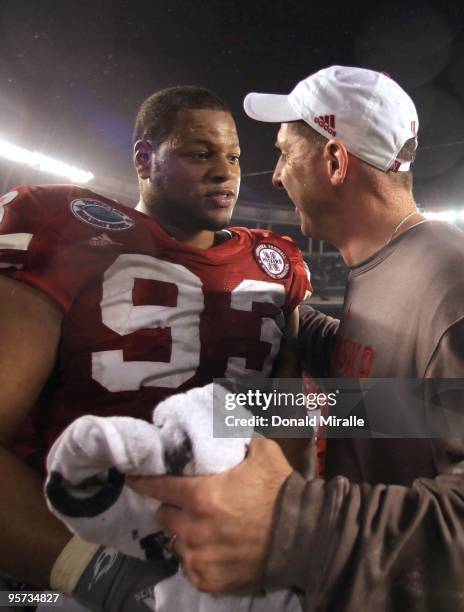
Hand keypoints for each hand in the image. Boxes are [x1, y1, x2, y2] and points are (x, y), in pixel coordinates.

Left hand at [128, 437, 292, 592]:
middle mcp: (192, 529)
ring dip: (184, 534)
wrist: (305, 537)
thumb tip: (226, 422)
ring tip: (203, 529)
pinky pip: (189, 567)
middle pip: (164, 516)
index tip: (134, 478)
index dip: (144, 481)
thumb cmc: (280, 492)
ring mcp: (198, 558)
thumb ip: (238, 437)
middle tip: (188, 504)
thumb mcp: (262, 452)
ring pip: (175, 543)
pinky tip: (213, 550)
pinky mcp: (208, 581)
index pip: (157, 487)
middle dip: (173, 508)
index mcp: (200, 496)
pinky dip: (197, 558)